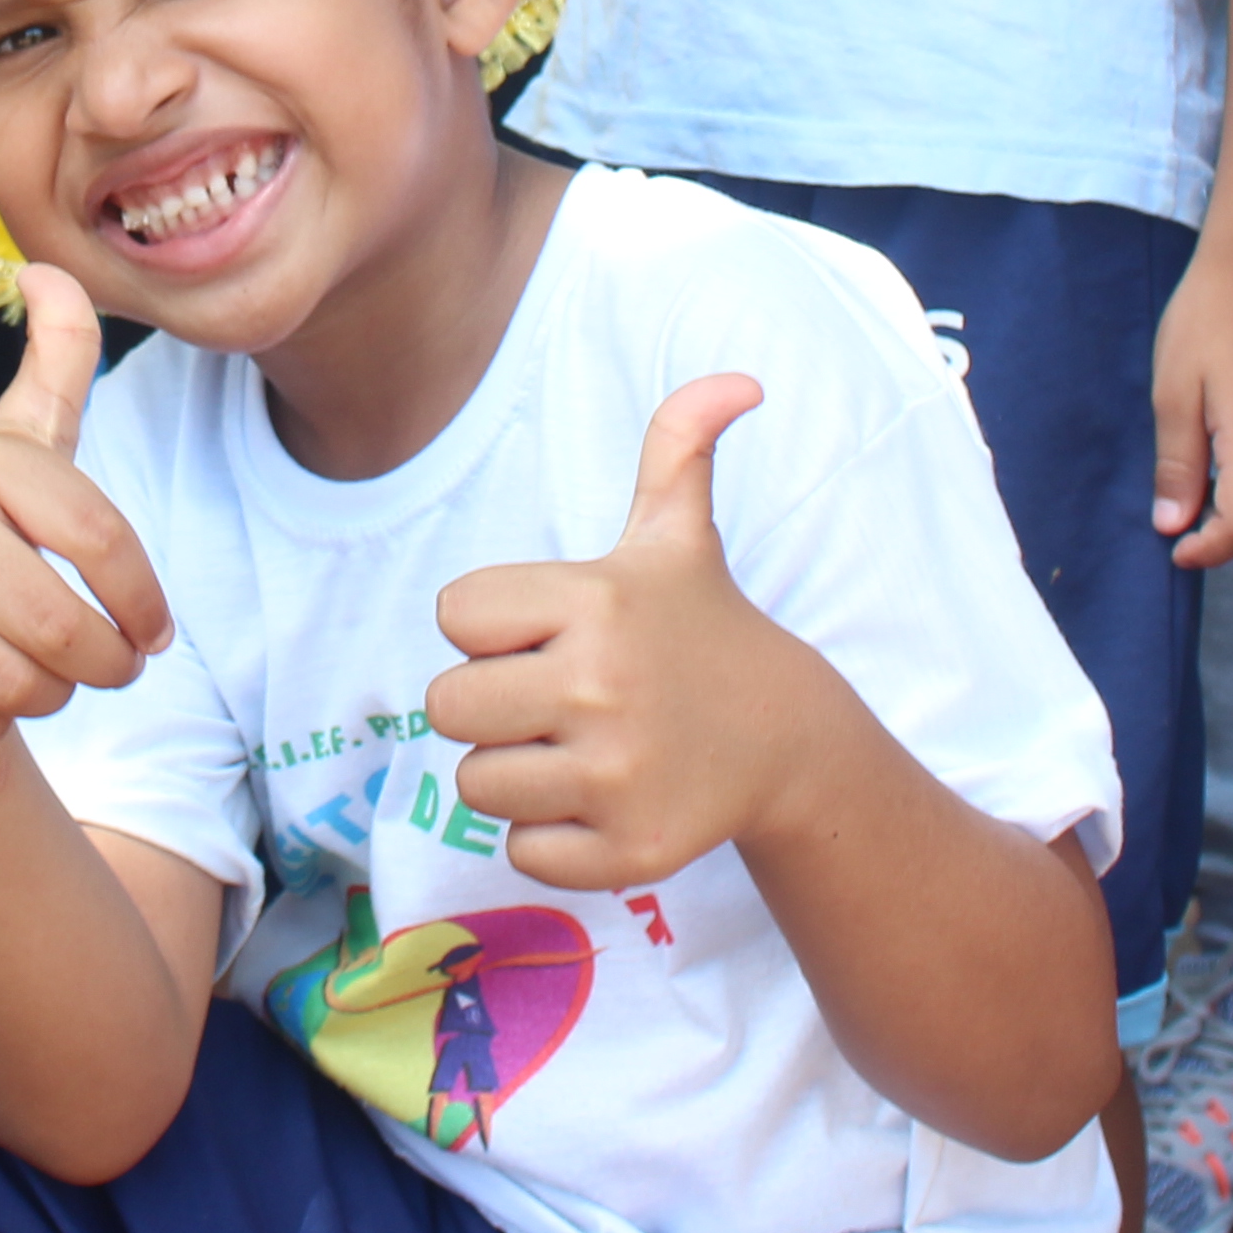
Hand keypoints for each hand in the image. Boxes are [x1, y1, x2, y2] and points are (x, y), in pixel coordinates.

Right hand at [0, 263, 169, 760]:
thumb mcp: (32, 440)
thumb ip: (60, 355)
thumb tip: (47, 266)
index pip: (102, 539)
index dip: (144, 602)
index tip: (153, 632)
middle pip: (62, 629)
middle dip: (101, 665)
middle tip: (99, 665)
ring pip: (14, 687)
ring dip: (43, 696)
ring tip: (28, 669)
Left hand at [429, 378, 805, 895]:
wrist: (785, 740)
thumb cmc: (701, 629)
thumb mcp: (679, 535)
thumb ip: (678, 446)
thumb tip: (738, 379)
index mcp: (596, 601)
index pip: (454, 613)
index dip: (492, 625)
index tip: (550, 631)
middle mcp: (601, 687)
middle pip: (446, 704)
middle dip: (490, 703)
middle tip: (554, 697)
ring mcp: (616, 776)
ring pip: (475, 784)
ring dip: (515, 772)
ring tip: (579, 748)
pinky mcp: (626, 852)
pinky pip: (519, 853)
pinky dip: (549, 837)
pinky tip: (602, 801)